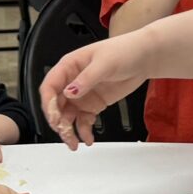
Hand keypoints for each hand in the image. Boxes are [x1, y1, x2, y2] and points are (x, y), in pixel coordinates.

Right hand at [38, 34, 152, 150]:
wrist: (144, 58)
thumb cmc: (124, 51)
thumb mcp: (104, 63)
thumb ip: (86, 79)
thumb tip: (70, 92)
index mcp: (69, 66)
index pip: (50, 87)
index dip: (49, 103)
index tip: (54, 118)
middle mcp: (72, 82)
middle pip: (56, 105)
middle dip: (58, 121)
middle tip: (65, 133)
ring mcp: (82, 95)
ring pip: (67, 116)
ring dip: (69, 130)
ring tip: (74, 143)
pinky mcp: (93, 104)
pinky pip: (83, 121)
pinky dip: (84, 131)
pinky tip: (87, 139)